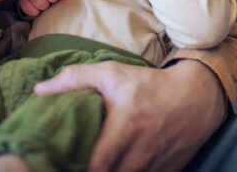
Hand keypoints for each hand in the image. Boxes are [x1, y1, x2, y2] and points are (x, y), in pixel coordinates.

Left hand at [33, 60, 225, 171]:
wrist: (197, 97)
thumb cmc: (150, 85)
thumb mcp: (114, 73)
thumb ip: (75, 78)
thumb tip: (39, 90)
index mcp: (125, 129)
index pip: (95, 167)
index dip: (76, 169)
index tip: (61, 162)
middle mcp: (140, 153)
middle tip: (73, 164)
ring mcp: (154, 168)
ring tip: (92, 165)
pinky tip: (115, 167)